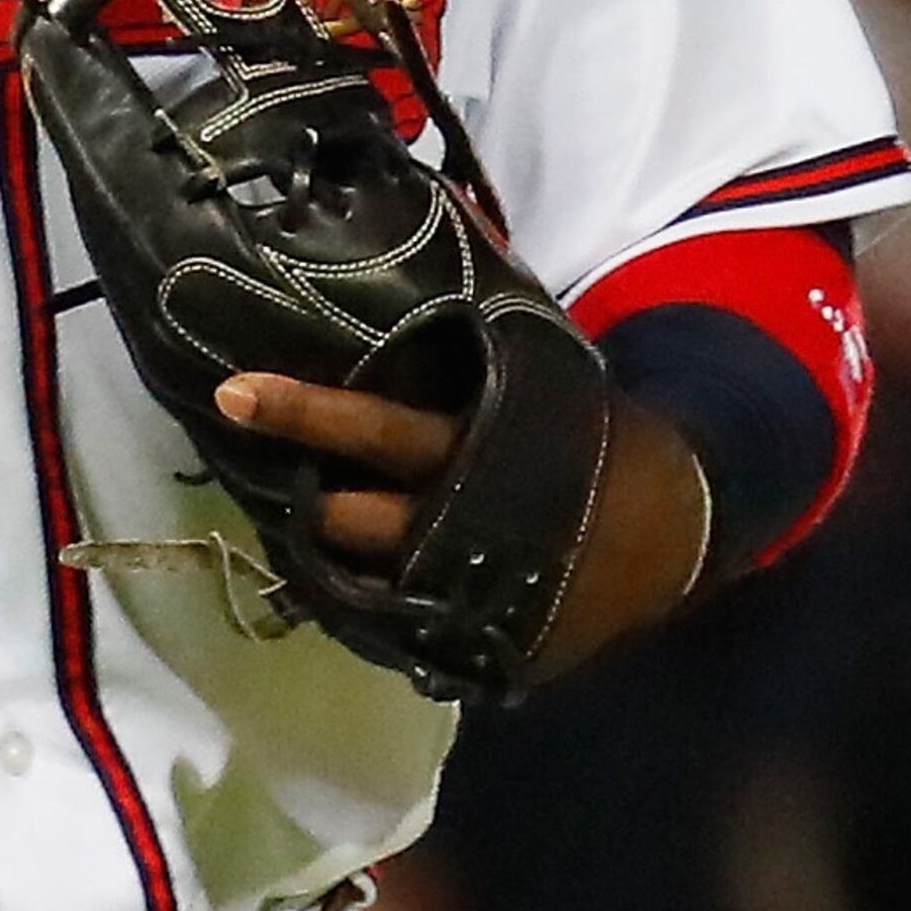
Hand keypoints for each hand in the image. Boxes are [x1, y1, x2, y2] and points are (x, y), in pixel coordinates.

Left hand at [208, 373, 711, 681]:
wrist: (677, 530)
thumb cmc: (591, 439)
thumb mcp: (542, 383)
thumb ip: (473, 359)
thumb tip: (411, 264)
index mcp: (473, 449)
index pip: (373, 427)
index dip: (303, 411)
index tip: (233, 393)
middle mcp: (461, 524)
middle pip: (355, 520)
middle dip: (306, 508)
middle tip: (268, 486)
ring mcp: (470, 595)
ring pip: (369, 586)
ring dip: (329, 565)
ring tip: (299, 539)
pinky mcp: (486, 646)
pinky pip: (407, 635)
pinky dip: (378, 613)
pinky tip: (356, 590)